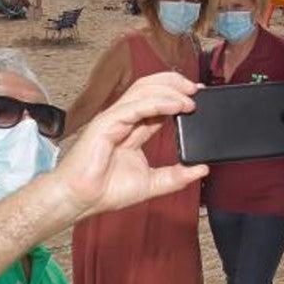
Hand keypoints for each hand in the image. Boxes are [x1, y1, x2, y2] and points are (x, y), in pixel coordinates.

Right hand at [54, 72, 208, 220]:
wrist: (82, 199)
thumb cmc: (105, 190)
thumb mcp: (152, 183)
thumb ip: (176, 176)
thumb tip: (201, 169)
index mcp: (132, 129)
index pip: (157, 104)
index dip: (178, 97)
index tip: (198, 97)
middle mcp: (123, 119)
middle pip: (150, 88)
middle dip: (175, 84)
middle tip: (198, 89)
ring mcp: (114, 118)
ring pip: (143, 90)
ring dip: (170, 90)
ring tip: (191, 95)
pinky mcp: (107, 122)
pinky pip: (136, 106)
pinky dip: (158, 102)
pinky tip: (176, 105)